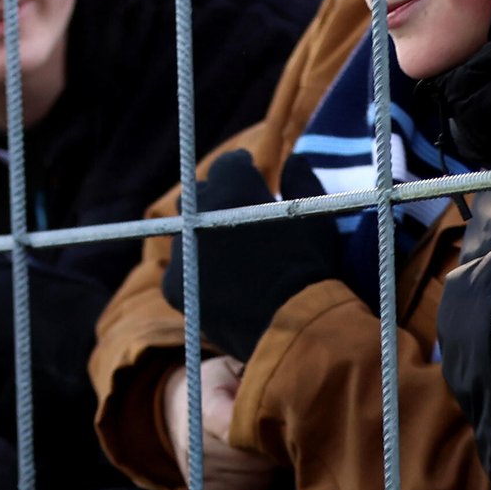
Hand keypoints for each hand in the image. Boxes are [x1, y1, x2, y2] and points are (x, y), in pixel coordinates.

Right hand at [161, 357, 275, 489]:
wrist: (175, 408)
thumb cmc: (212, 386)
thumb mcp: (229, 372)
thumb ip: (252, 386)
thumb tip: (284, 399)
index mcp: (205, 413)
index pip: (240, 432)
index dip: (266, 433)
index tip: (279, 424)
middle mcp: (197, 448)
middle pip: (253, 461)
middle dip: (274, 452)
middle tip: (279, 438)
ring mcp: (199, 475)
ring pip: (256, 481)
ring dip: (269, 470)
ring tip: (266, 452)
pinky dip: (259, 486)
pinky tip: (255, 469)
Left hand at [162, 149, 338, 361]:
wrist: (294, 329)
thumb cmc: (314, 268)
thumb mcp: (316, 217)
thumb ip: (301, 181)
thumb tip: (292, 160)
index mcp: (233, 191)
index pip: (227, 165)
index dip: (240, 168)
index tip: (248, 173)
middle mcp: (199, 217)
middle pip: (199, 195)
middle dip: (216, 196)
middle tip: (235, 208)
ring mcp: (182, 253)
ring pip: (186, 232)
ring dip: (204, 233)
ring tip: (228, 247)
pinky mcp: (173, 287)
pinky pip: (181, 268)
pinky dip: (197, 269)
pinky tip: (218, 279)